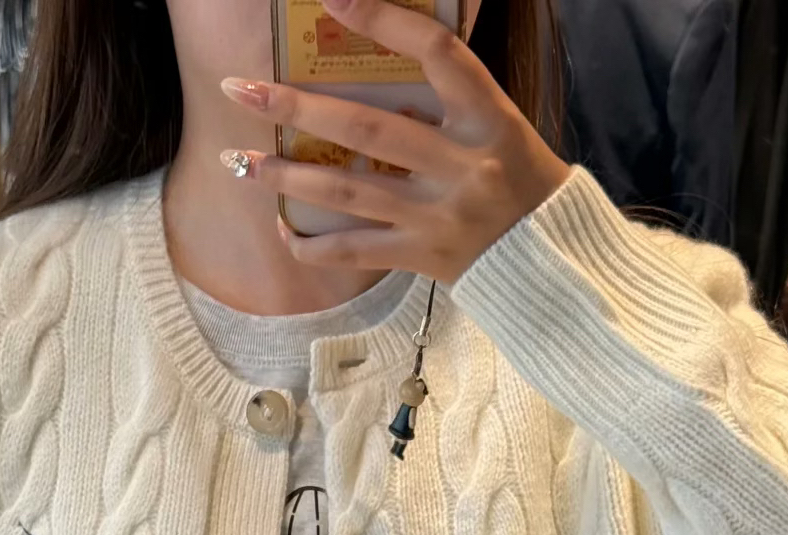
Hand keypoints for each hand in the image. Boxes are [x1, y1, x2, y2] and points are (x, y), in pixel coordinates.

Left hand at [220, 0, 571, 279]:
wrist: (548, 255)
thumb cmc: (516, 176)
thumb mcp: (496, 124)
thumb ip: (443, 100)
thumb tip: (371, 78)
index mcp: (487, 118)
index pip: (438, 53)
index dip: (386, 22)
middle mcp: (462, 166)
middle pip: (368, 129)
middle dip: (298, 109)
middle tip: (242, 90)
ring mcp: (439, 216)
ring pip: (349, 192)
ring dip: (288, 178)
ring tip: (240, 162)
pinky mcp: (422, 258)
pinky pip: (356, 252)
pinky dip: (314, 247)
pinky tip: (282, 230)